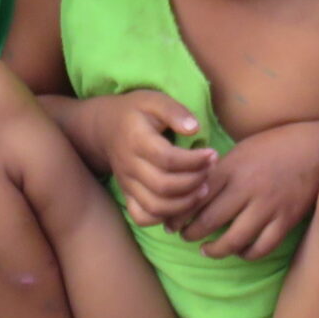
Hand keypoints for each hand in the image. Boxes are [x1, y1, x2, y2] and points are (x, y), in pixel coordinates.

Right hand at [86, 91, 214, 229]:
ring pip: (155, 206)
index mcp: (136, 140)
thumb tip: (194, 129)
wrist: (106, 127)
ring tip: (203, 189)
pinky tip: (181, 204)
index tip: (212, 153)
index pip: (167, 159)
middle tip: (210, 170)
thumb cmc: (136, 112)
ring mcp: (126, 183)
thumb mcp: (154, 100)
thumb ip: (174, 111)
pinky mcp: (127, 195)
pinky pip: (142, 217)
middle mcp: (129, 165)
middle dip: (194, 182)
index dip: (194, 161)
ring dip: (184, 203)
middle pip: (163, 186)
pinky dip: (163, 218)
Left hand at [183, 119, 318, 258]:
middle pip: (210, 220)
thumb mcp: (241, 150)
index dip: (179, 214)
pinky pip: (262, 246)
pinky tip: (239, 251)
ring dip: (215, 249)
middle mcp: (248, 188)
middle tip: (184, 236)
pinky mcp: (286, 219)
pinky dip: (247, 253)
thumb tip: (191, 190)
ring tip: (206, 250)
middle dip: (191, 233)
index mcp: (232, 168)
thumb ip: (219, 171)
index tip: (170, 222)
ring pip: (234, 240)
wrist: (316, 148)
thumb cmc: (274, 145)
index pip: (196, 196)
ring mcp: (268, 206)